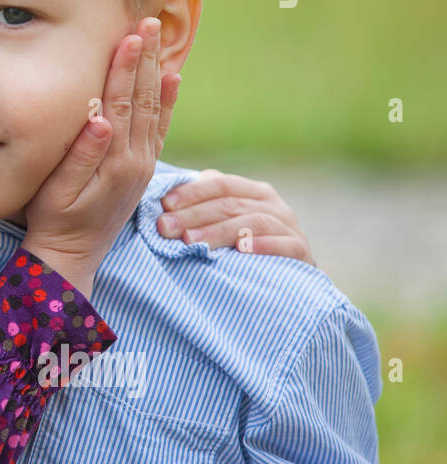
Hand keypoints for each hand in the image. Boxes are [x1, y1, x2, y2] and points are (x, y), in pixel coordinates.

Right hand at [22, 18, 177, 297]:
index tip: (131, 35)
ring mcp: (142, 164)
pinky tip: (172, 79)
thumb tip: (99, 119)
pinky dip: (167, 100)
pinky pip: (160, 127)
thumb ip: (81, 156)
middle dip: (146, 59)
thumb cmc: (53, 220)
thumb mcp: (57, 192)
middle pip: (144, 99)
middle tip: (149, 22)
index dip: (126, 67)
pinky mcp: (142, 169)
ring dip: (157, 71)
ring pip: (155, 108)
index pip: (122, 102)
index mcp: (114, 160)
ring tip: (159, 38)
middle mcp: (136, 160)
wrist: (72, 254)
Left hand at [158, 170, 313, 263]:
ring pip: (252, 222)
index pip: (219, 183)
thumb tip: (161, 202)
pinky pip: (284, 245)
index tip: (164, 204)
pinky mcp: (301, 251)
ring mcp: (289, 226)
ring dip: (219, 231)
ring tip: (191, 241)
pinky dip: (263, 245)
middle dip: (193, 215)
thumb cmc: (242, 247)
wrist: (290, 280)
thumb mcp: (223, 223)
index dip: (191, 192)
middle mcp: (272, 204)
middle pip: (230, 203)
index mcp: (251, 191)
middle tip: (165, 227)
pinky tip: (242, 250)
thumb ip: (202, 208)